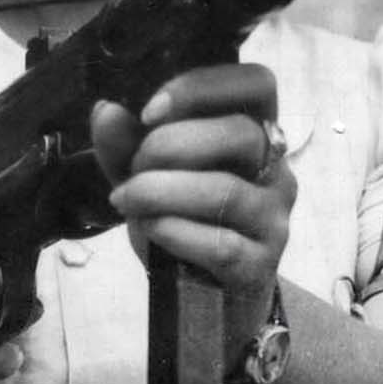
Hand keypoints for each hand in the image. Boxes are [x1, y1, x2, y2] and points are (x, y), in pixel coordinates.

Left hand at [90, 63, 295, 362]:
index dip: (202, 87)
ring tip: (128, 201)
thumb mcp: (148, 178)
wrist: (206, 301)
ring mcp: (275, 218)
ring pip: (226, 191)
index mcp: (254, 131)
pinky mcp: (263, 263)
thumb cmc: (183, 225)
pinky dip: (174, 232)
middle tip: (134, 169)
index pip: (258, 83)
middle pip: (240, 134)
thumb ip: (126, 145)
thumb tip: (106, 111)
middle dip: (169, 146)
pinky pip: (222, 244)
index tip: (149, 111)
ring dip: (162, 192)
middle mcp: (276, 169)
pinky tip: (150, 230)